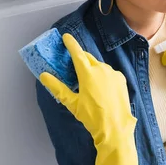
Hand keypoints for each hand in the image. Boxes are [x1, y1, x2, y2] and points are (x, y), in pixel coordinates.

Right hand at [40, 34, 139, 164]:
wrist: (115, 128)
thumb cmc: (91, 117)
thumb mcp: (72, 103)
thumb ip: (58, 87)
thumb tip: (44, 76)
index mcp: (87, 73)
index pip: (77, 53)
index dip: (71, 44)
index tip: (66, 36)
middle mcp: (101, 69)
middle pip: (88, 58)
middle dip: (80, 58)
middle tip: (73, 63)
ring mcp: (113, 73)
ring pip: (99, 65)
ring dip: (92, 68)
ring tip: (88, 82)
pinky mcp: (121, 79)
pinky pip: (109, 73)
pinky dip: (103, 75)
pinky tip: (101, 88)